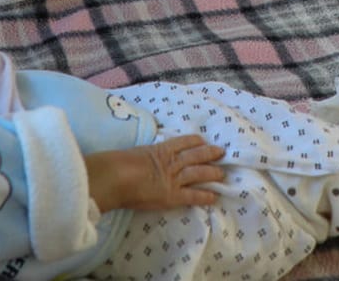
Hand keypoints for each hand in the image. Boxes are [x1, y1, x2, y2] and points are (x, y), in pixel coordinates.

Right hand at [85, 136, 225, 212]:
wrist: (115, 177)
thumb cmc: (118, 164)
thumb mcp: (135, 152)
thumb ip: (145, 155)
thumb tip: (144, 157)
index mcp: (161, 149)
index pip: (183, 142)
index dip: (195, 141)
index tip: (203, 141)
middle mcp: (171, 162)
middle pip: (195, 155)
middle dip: (210, 154)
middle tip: (221, 153)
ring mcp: (173, 179)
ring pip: (198, 173)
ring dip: (212, 172)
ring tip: (223, 174)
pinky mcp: (172, 195)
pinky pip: (192, 195)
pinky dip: (204, 196)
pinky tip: (214, 197)